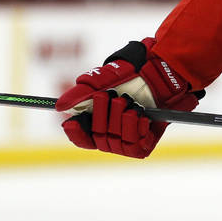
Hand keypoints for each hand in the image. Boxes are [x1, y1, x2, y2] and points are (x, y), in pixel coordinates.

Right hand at [56, 38, 199, 157]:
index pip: (82, 138)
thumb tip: (59, 107)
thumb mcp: (102, 80)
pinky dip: (135, 127)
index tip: (73, 122)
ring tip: (132, 103)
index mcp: (99, 121)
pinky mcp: (145, 145)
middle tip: (114, 97)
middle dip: (104, 116)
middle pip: (97, 138)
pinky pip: (133, 146)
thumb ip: (80, 93)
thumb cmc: (132, 74)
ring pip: (115, 143)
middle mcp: (112, 134)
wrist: (162, 74)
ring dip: (121, 119)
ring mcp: (128, 141)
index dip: (76, 132)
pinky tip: (141, 114)